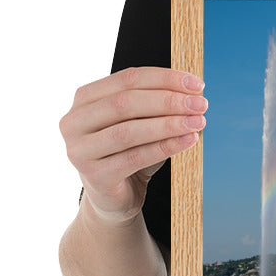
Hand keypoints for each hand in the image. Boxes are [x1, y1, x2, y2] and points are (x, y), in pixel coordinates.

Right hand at [60, 67, 206, 224]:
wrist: (114, 197)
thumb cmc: (129, 152)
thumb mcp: (141, 122)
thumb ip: (157, 104)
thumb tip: (193, 92)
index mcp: (85, 99)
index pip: (128, 79)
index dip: (165, 79)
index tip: (197, 85)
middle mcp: (74, 122)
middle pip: (126, 103)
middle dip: (169, 101)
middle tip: (200, 104)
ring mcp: (79, 150)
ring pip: (129, 131)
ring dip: (169, 124)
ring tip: (198, 122)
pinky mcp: (94, 176)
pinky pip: (135, 158)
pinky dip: (165, 147)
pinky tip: (188, 141)